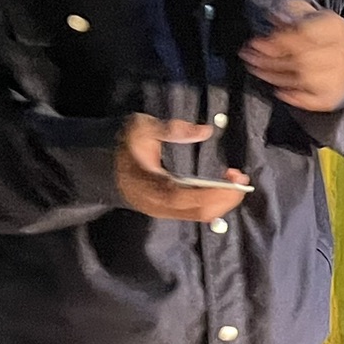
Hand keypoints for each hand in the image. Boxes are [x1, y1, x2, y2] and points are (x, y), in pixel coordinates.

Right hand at [115, 115, 250, 221]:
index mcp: (148, 185)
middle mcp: (156, 204)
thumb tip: (206, 130)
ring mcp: (162, 211)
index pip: (183, 196)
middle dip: (224, 198)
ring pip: (198, 215)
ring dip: (222, 201)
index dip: (212, 192)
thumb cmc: (124, 145)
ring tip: (237, 181)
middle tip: (242, 178)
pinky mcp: (167, 210)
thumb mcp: (142, 128)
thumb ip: (171, 129)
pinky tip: (224, 188)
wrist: (101, 166)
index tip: (235, 180)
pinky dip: (214, 202)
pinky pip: (195, 212)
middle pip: (196, 211)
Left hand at [240, 0, 343, 111]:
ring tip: (256, 70)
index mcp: (335, 29)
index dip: (278, 39)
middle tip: (249, 57)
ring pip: (306, 80)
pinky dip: (296, 98)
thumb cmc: (319, 33)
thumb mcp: (306, 15)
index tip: (256, 43)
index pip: (306, 34)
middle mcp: (342, 53)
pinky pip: (315, 100)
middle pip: (304, 59)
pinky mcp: (335, 94)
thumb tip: (274, 17)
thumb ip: (290, 13)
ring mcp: (340, 76)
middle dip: (271, 60)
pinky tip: (280, 92)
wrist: (343, 54)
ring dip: (275, 77)